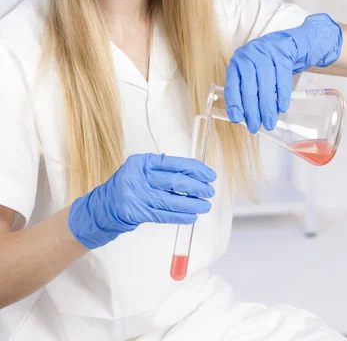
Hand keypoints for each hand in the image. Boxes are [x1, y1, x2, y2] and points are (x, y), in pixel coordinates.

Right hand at [68, 153, 215, 249]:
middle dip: (196, 187)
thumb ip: (164, 170)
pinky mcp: (136, 212)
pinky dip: (179, 216)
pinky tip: (191, 217)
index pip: (174, 163)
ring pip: (171, 200)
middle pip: (174, 182)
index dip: (194, 169)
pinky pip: (163, 215)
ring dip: (191, 204)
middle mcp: (139, 176)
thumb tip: (196, 175)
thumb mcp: (142, 170)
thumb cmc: (129, 185)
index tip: (209, 175)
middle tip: (210, 191)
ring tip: (205, 206)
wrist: (104, 205)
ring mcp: (136, 195)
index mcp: (143, 162)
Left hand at [224, 13, 342, 133]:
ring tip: (269, 122)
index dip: (234, 103)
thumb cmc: (268, 64)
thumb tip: (244, 117)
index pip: (233, 84)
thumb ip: (247, 91)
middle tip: (255, 127)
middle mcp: (248, 55)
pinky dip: (282, 95)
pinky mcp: (282, 53)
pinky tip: (282, 108)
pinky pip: (282, 78)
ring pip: (266, 85)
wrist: (289, 44)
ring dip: (267, 107)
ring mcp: (266, 52)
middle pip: (249, 87)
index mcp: (238, 62)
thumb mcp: (253, 74)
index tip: (237, 119)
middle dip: (252, 110)